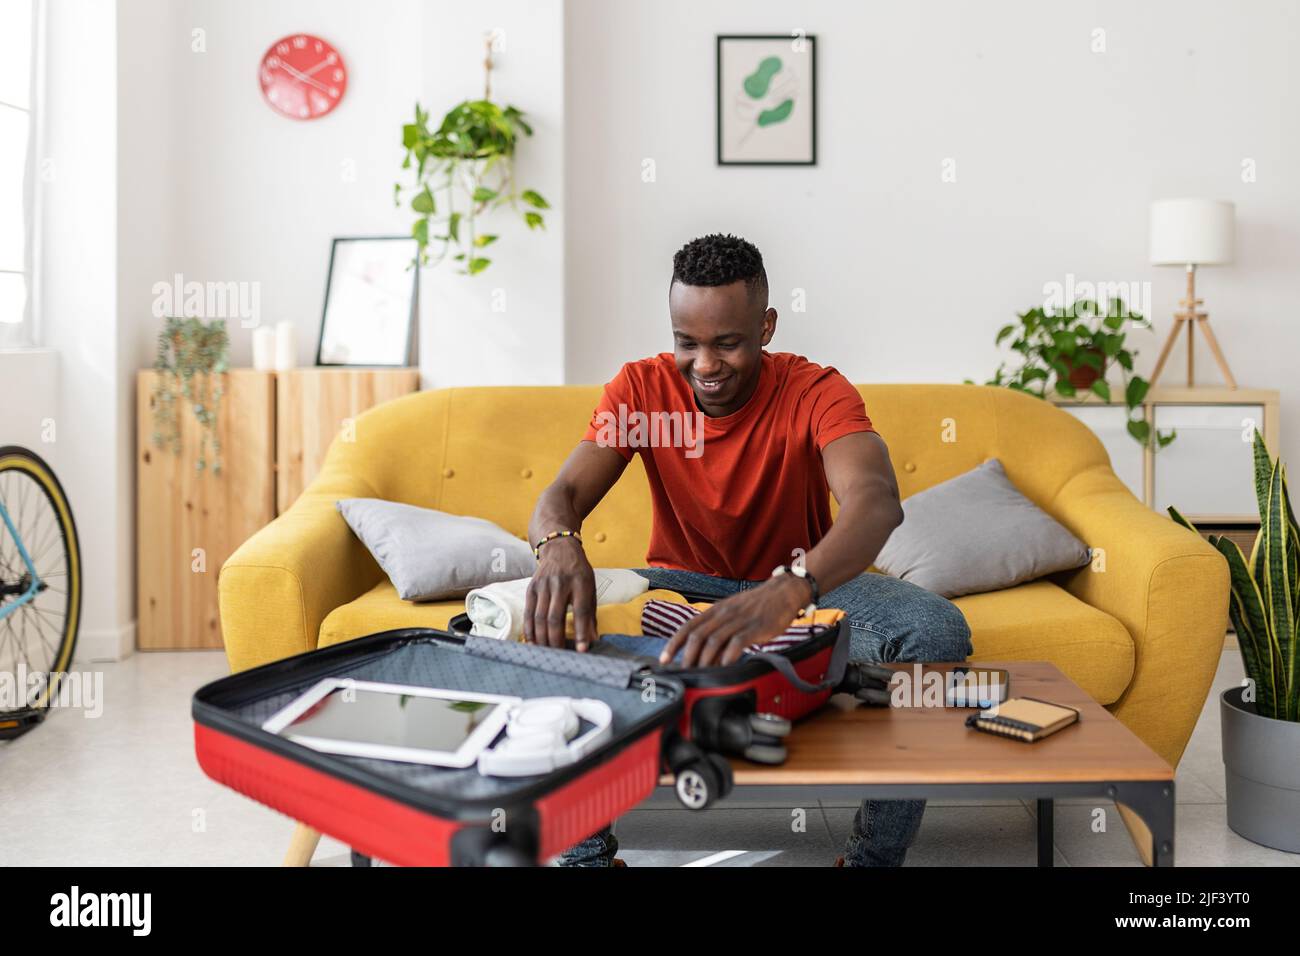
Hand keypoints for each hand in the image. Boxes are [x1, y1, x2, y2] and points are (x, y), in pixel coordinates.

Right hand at [523, 538, 596, 650]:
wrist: (559, 549)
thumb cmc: (579, 573)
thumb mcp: (591, 587)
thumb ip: (591, 614)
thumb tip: (592, 639)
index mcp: (580, 583)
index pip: (581, 611)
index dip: (581, 632)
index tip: (582, 650)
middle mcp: (560, 583)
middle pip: (555, 616)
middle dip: (556, 640)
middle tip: (560, 656)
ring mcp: (543, 585)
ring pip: (539, 617)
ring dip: (542, 638)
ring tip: (547, 653)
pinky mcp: (531, 588)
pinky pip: (528, 612)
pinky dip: (529, 630)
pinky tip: (533, 642)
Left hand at [660, 576, 809, 666]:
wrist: (783, 592)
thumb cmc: (756, 606)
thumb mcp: (732, 611)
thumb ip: (718, 628)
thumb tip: (704, 653)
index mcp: (715, 610)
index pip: (688, 627)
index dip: (674, 644)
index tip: (664, 660)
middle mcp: (724, 614)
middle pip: (698, 636)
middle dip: (688, 657)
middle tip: (684, 673)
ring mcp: (739, 620)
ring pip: (714, 641)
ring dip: (705, 660)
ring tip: (701, 674)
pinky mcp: (755, 628)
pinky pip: (737, 643)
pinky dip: (728, 656)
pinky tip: (725, 667)